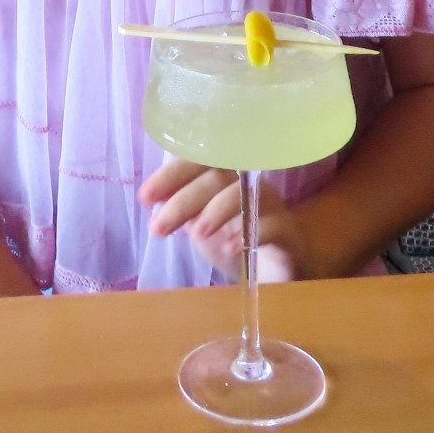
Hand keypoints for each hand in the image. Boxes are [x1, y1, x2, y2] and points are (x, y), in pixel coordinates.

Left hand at [137, 159, 306, 281]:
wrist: (272, 274)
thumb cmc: (232, 238)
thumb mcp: (200, 220)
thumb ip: (183, 205)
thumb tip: (155, 199)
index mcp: (226, 172)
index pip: (198, 158)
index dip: (171, 174)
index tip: (145, 198)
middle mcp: (249, 180)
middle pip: (217, 174)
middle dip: (183, 199)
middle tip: (158, 227)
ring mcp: (272, 204)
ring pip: (244, 193)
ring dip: (215, 211)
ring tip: (195, 235)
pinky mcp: (288, 232)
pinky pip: (270, 225)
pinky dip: (246, 235)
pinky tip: (226, 250)